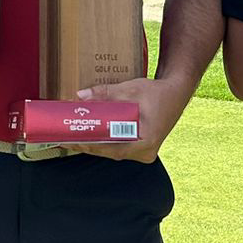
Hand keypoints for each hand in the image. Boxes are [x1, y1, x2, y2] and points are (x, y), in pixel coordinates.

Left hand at [62, 76, 193, 162]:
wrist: (177, 93)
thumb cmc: (157, 93)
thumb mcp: (130, 90)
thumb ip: (105, 94)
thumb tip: (80, 96)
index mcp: (145, 142)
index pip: (110, 149)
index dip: (88, 145)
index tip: (70, 141)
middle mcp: (145, 152)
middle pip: (109, 152)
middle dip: (87, 144)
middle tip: (65, 139)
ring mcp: (143, 152)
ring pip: (112, 150)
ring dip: (94, 143)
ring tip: (73, 137)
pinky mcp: (141, 147)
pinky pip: (118, 146)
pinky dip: (105, 140)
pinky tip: (91, 134)